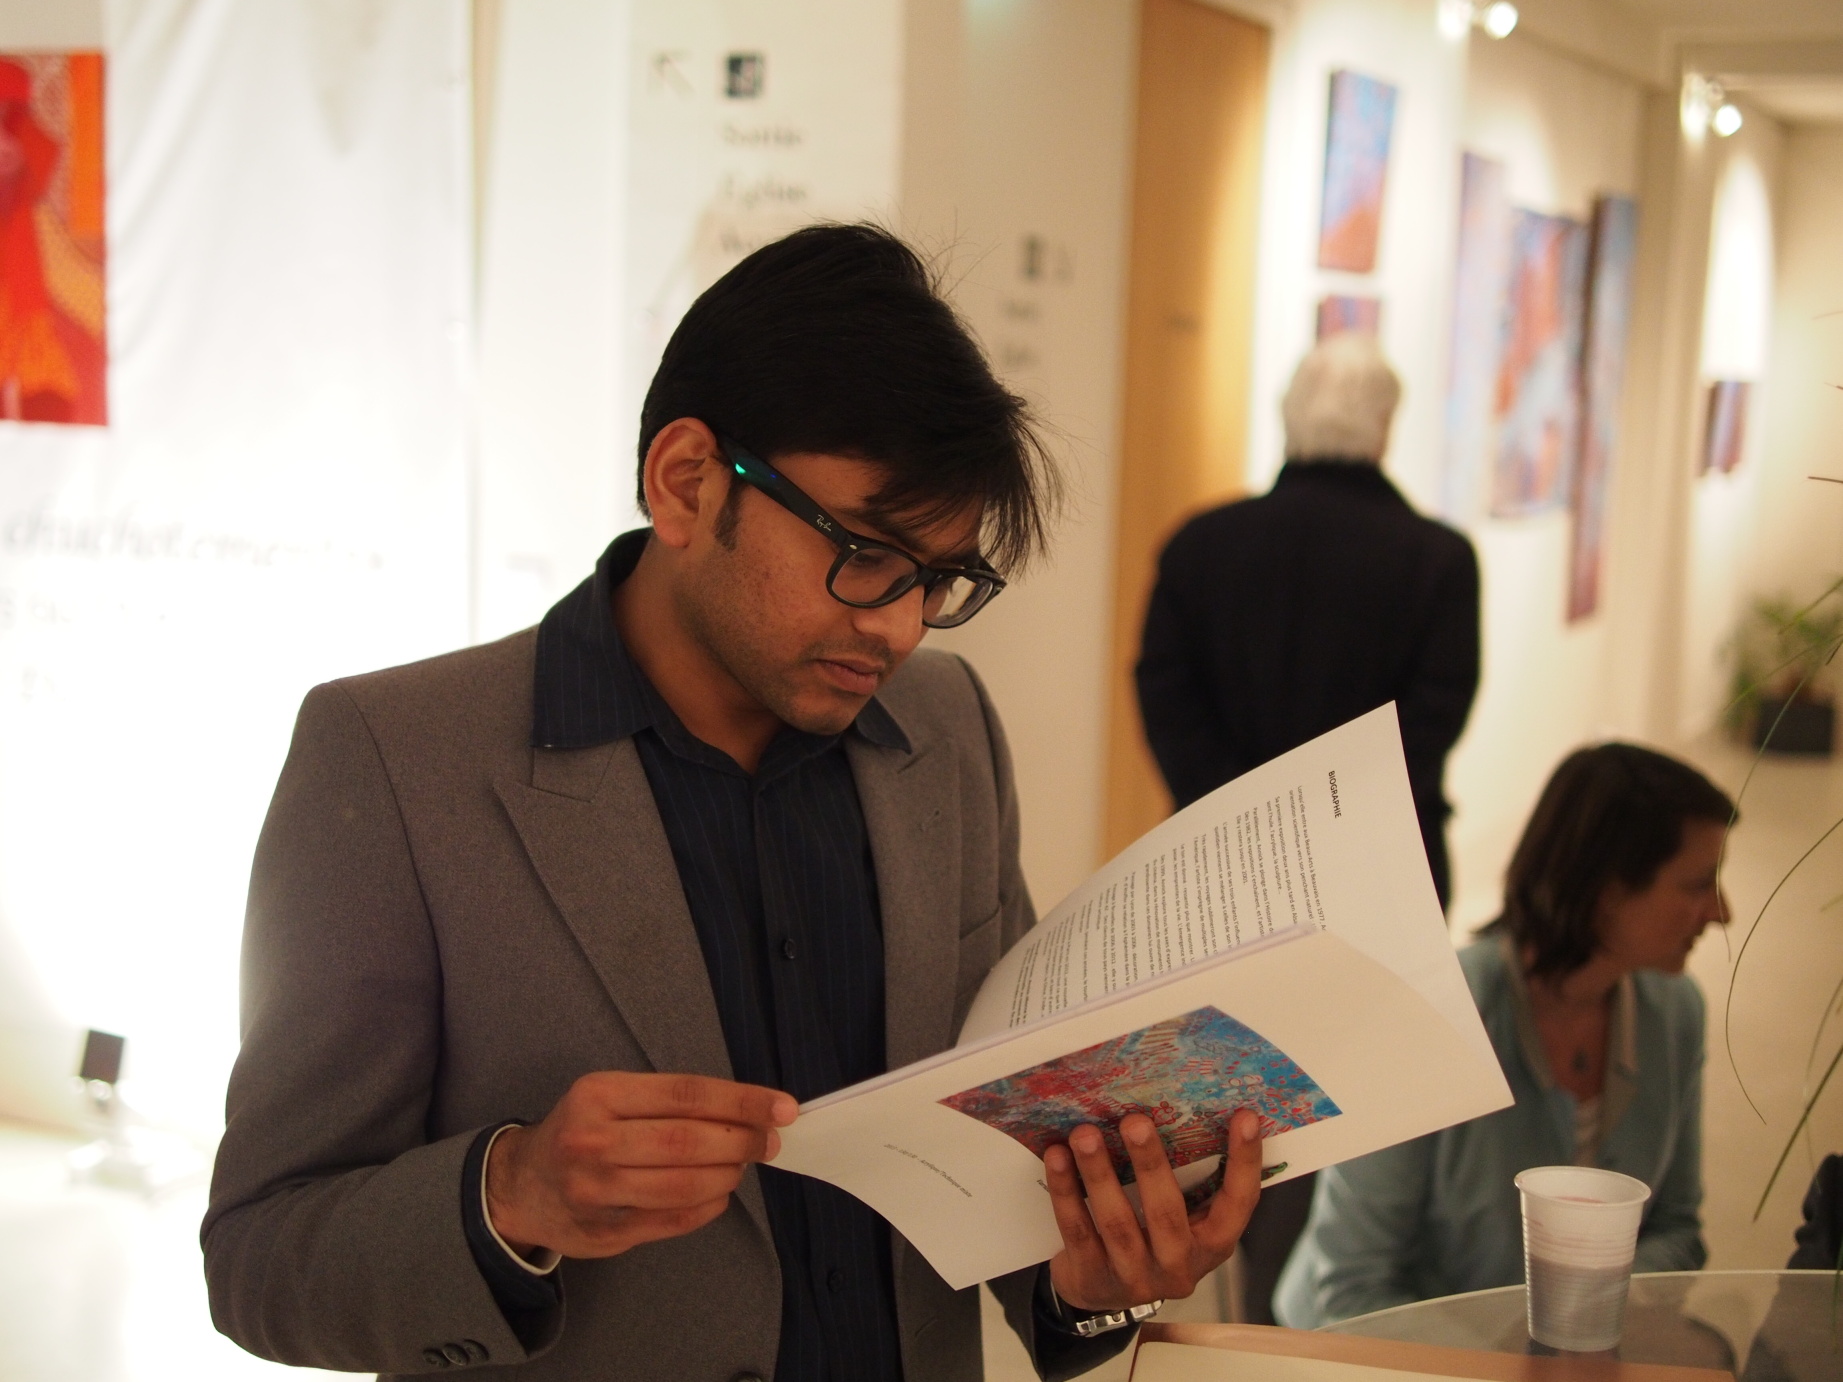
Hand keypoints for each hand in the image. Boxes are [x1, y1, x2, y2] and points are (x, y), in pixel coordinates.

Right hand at [485, 1071, 796, 1259]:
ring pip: (685, 1185)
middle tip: (767, 1141)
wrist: (519, 1185)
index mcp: (599, 1095)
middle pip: (689, 1141)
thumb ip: (668, 1103)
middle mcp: (593, 1142)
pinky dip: (709, 1207)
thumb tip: (745, 1111)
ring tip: (740, 1164)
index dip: (742, 1101)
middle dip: (742, 1140)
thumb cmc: (579, 1131)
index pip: (687, 1094)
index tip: (781, 1108)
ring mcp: (596, 1193)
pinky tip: (718, 1194)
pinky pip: (675, 1220)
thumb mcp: (609, 1097)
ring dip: (727, 1175)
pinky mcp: (605, 1233)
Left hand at [1045, 1109, 1261, 1312]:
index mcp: (1211, 1245)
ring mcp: (1134, 1278)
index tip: (1246, 1116)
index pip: (1238, 1204)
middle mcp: (1179, 1267)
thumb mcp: (1181, 1219)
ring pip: (1116, 1222)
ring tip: (1085, 1133)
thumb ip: (1189, 1181)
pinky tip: (1057, 1156)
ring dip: (1098, 1172)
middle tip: (1135, 1120)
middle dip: (1150, 1164)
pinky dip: (1065, 1190)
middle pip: (1166, 1214)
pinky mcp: (1092, 1278)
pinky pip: (1077, 1228)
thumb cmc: (1150, 1238)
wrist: (1101, 1292)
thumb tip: (1182, 1108)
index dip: (1245, 1162)